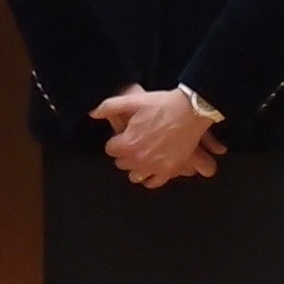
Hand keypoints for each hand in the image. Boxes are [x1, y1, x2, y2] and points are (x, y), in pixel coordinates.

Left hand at [91, 85, 225, 187]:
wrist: (190, 110)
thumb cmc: (162, 105)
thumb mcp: (132, 100)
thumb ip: (109, 107)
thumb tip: (93, 113)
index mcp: (127, 143)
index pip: (110, 150)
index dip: (115, 141)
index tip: (121, 137)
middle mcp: (139, 159)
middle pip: (121, 163)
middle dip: (125, 154)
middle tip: (132, 144)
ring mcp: (155, 166)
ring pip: (135, 176)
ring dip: (136, 167)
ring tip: (141, 156)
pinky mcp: (169, 170)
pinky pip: (154, 182)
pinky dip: (150, 178)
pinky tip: (151, 169)